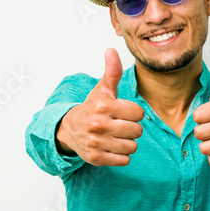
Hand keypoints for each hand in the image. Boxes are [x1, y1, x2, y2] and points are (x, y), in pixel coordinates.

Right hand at [56, 48, 144, 165]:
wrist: (70, 129)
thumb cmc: (92, 108)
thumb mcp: (102, 89)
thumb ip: (112, 72)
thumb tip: (111, 50)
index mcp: (102, 106)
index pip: (138, 113)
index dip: (134, 113)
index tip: (123, 112)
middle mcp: (98, 124)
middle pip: (137, 131)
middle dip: (132, 128)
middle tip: (119, 125)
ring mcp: (96, 142)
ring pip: (132, 146)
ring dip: (127, 142)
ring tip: (116, 136)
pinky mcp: (96, 158)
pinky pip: (124, 160)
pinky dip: (121, 155)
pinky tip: (111, 147)